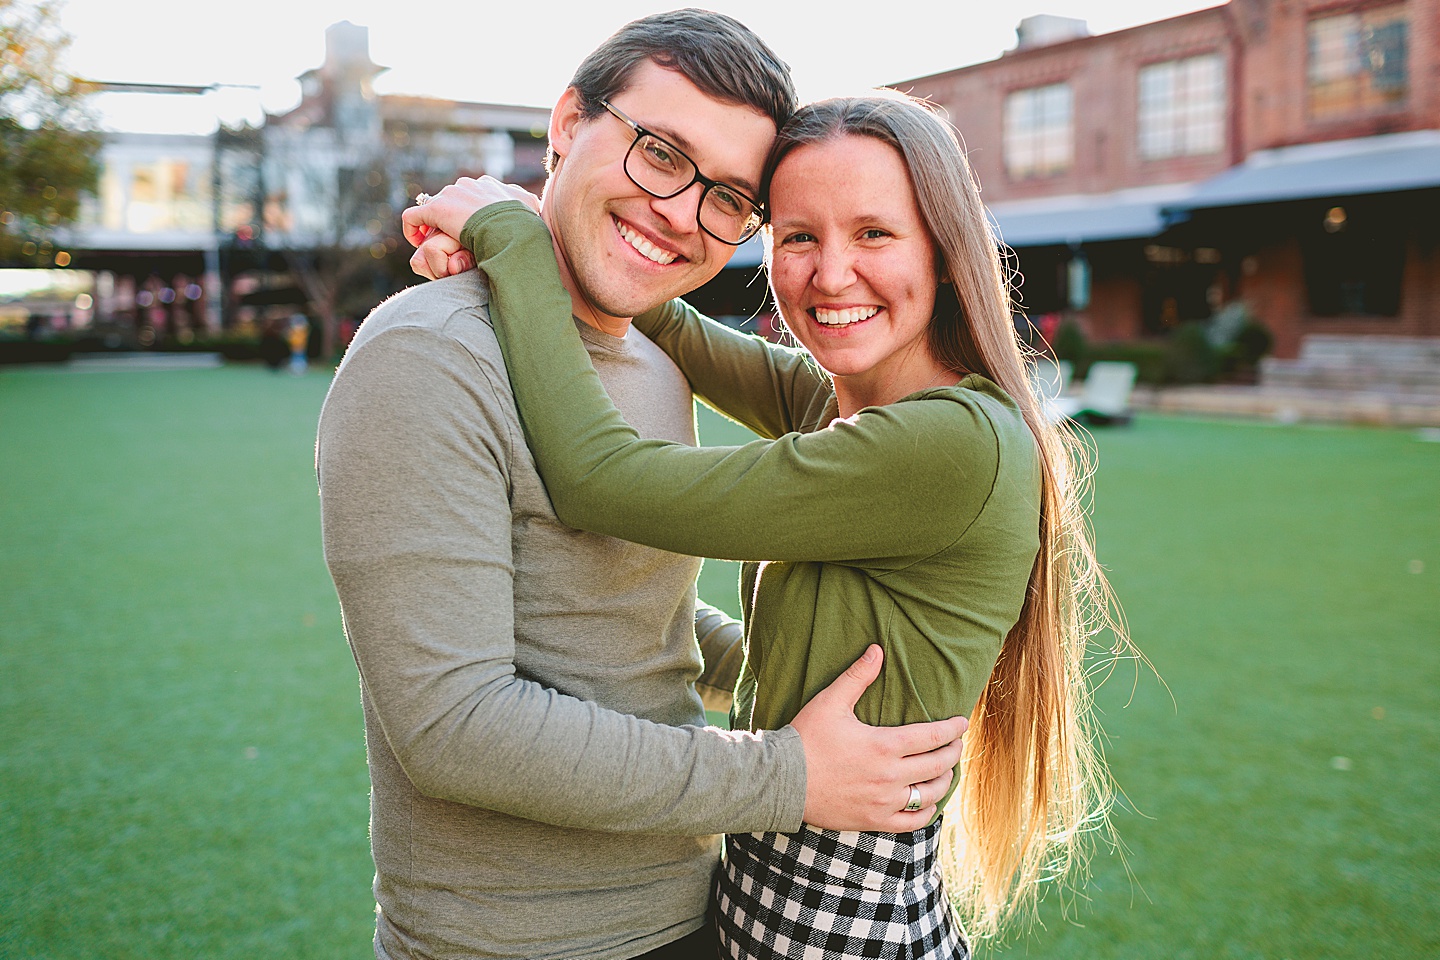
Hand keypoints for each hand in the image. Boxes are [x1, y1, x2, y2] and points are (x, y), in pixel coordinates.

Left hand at [402, 176, 541, 278]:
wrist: (511, 229)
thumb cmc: (525, 226)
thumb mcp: (533, 212)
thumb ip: (530, 208)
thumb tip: (537, 207)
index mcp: (488, 185)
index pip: (470, 194)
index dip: (466, 212)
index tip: (468, 230)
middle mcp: (468, 185)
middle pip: (450, 199)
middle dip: (448, 218)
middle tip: (449, 240)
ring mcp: (451, 195)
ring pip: (433, 208)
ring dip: (432, 226)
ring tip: (433, 244)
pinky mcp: (436, 210)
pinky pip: (413, 217)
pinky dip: (412, 229)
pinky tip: (417, 243)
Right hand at [790, 645, 967, 831]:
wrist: (782, 781)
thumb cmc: (806, 738)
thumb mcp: (831, 701)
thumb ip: (858, 676)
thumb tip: (877, 649)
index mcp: (885, 745)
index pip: (933, 736)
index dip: (952, 729)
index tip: (962, 723)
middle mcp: (891, 776)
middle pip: (938, 765)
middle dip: (953, 752)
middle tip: (957, 743)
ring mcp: (884, 802)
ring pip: (930, 795)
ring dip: (945, 780)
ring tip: (946, 770)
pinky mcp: (874, 821)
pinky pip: (913, 822)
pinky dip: (927, 812)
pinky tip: (930, 803)